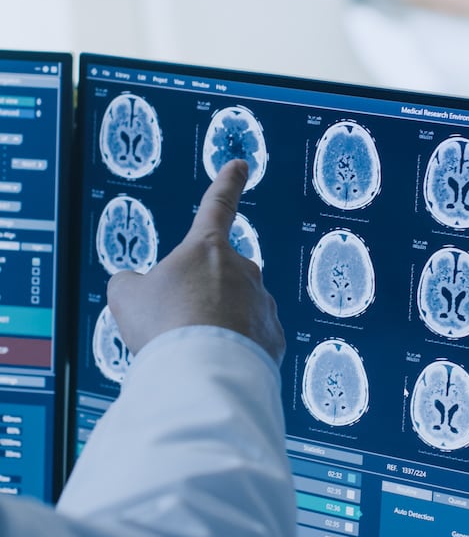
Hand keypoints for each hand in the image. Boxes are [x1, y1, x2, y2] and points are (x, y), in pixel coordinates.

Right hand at [107, 159, 285, 364]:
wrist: (202, 371)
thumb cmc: (164, 326)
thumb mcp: (127, 297)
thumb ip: (131, 284)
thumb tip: (135, 286)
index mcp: (207, 248)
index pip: (218, 205)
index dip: (228, 183)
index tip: (240, 165)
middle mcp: (243, 269)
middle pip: (219, 278)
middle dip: (201, 297)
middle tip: (178, 325)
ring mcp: (262, 302)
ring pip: (236, 310)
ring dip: (216, 326)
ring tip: (193, 350)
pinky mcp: (274, 336)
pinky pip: (252, 339)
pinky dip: (234, 349)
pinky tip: (216, 363)